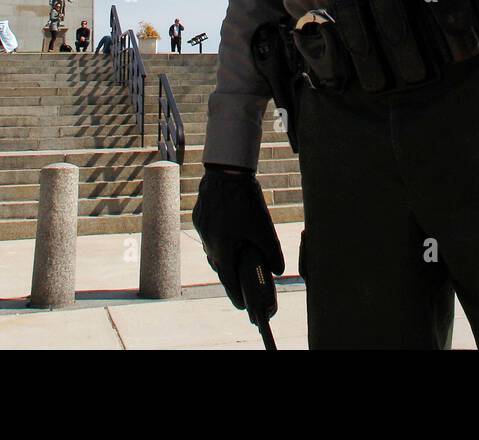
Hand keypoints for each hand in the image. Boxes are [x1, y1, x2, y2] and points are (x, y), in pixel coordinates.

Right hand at [191, 166, 284, 309]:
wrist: (225, 171)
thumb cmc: (245, 201)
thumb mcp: (264, 229)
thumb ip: (272, 253)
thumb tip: (278, 271)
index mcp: (222, 250)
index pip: (228, 281)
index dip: (236, 295)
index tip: (242, 306)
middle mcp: (208, 242)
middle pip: (219, 266)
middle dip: (230, 276)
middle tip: (240, 284)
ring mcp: (201, 228)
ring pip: (212, 249)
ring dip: (223, 257)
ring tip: (235, 259)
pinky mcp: (199, 215)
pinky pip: (208, 234)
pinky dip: (218, 239)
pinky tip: (227, 234)